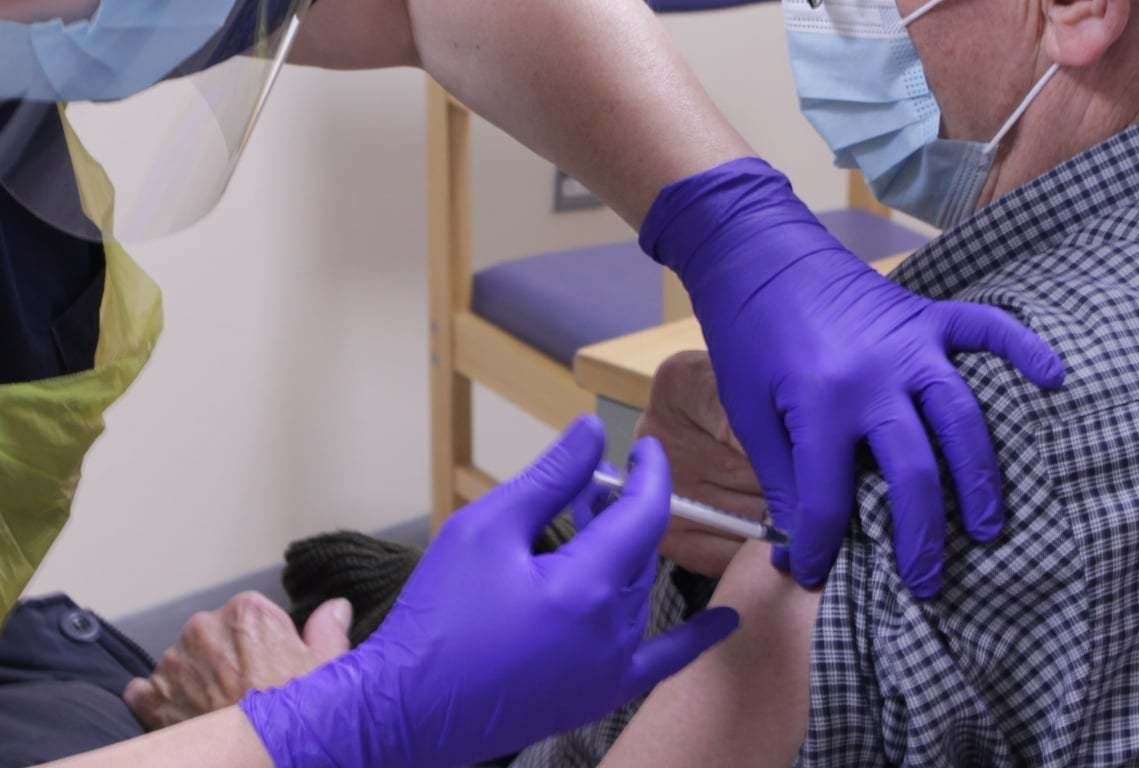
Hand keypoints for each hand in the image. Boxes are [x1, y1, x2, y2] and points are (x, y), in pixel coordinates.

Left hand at [124, 592, 351, 730]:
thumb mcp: (330, 670)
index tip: (273, 668)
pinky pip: (146, 691)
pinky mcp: (152, 697)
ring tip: (220, 710)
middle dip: (227, 658)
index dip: (265, 643)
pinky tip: (183, 715)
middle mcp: (204, 627)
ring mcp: (174, 663)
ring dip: (195, 680)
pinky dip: (160, 701)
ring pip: (183, 662)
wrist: (255, 756)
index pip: (252, 616)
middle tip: (248, 693)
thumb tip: (335, 607)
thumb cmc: (297, 717)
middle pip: (214, 635)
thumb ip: (328, 630)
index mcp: (247, 611)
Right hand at [242, 417, 739, 767]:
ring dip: (623, 555)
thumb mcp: (487, 529)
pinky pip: (663, 660)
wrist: (410, 708)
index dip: (651, 473)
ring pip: (638, 593)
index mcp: (585, 586)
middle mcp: (612, 631)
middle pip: (637, 551)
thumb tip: (593, 431)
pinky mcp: (601, 694)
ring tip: (584, 526)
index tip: (645, 446)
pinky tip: (728, 619)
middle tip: (585, 485)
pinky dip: (697, 637)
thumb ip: (549, 478)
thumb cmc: (439, 616)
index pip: (645, 514)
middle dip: (619, 511)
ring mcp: (611, 669)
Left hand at [641, 158, 1063, 594]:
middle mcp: (875, 378)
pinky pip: (986, 329)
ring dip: (978, 477)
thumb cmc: (748, 335)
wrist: (757, 251)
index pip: (828, 499)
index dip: (820, 544)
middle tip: (927, 580)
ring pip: (961, 417)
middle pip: (913, 471)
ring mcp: (909, 344)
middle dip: (921, 535)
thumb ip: (782, 476)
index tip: (818, 571)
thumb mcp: (749, 411)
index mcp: (819, 404)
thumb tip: (798, 542)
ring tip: (987, 527)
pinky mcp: (926, 315)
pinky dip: (1023, 348)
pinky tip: (1054, 376)